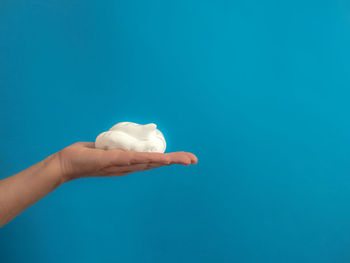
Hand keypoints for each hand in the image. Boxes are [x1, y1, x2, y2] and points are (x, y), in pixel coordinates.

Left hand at [57, 142, 197, 181]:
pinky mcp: (114, 161)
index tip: (184, 158)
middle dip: (176, 161)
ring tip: (186, 160)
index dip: (169, 159)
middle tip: (194, 160)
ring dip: (169, 160)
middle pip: (156, 163)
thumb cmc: (85, 155)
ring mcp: (123, 165)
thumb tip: (121, 141)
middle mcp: (129, 166)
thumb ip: (115, 146)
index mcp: (129, 163)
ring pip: (150, 162)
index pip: (152, 161)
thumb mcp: (105, 148)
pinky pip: (136, 160)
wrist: (67, 163)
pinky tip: (164, 159)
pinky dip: (151, 159)